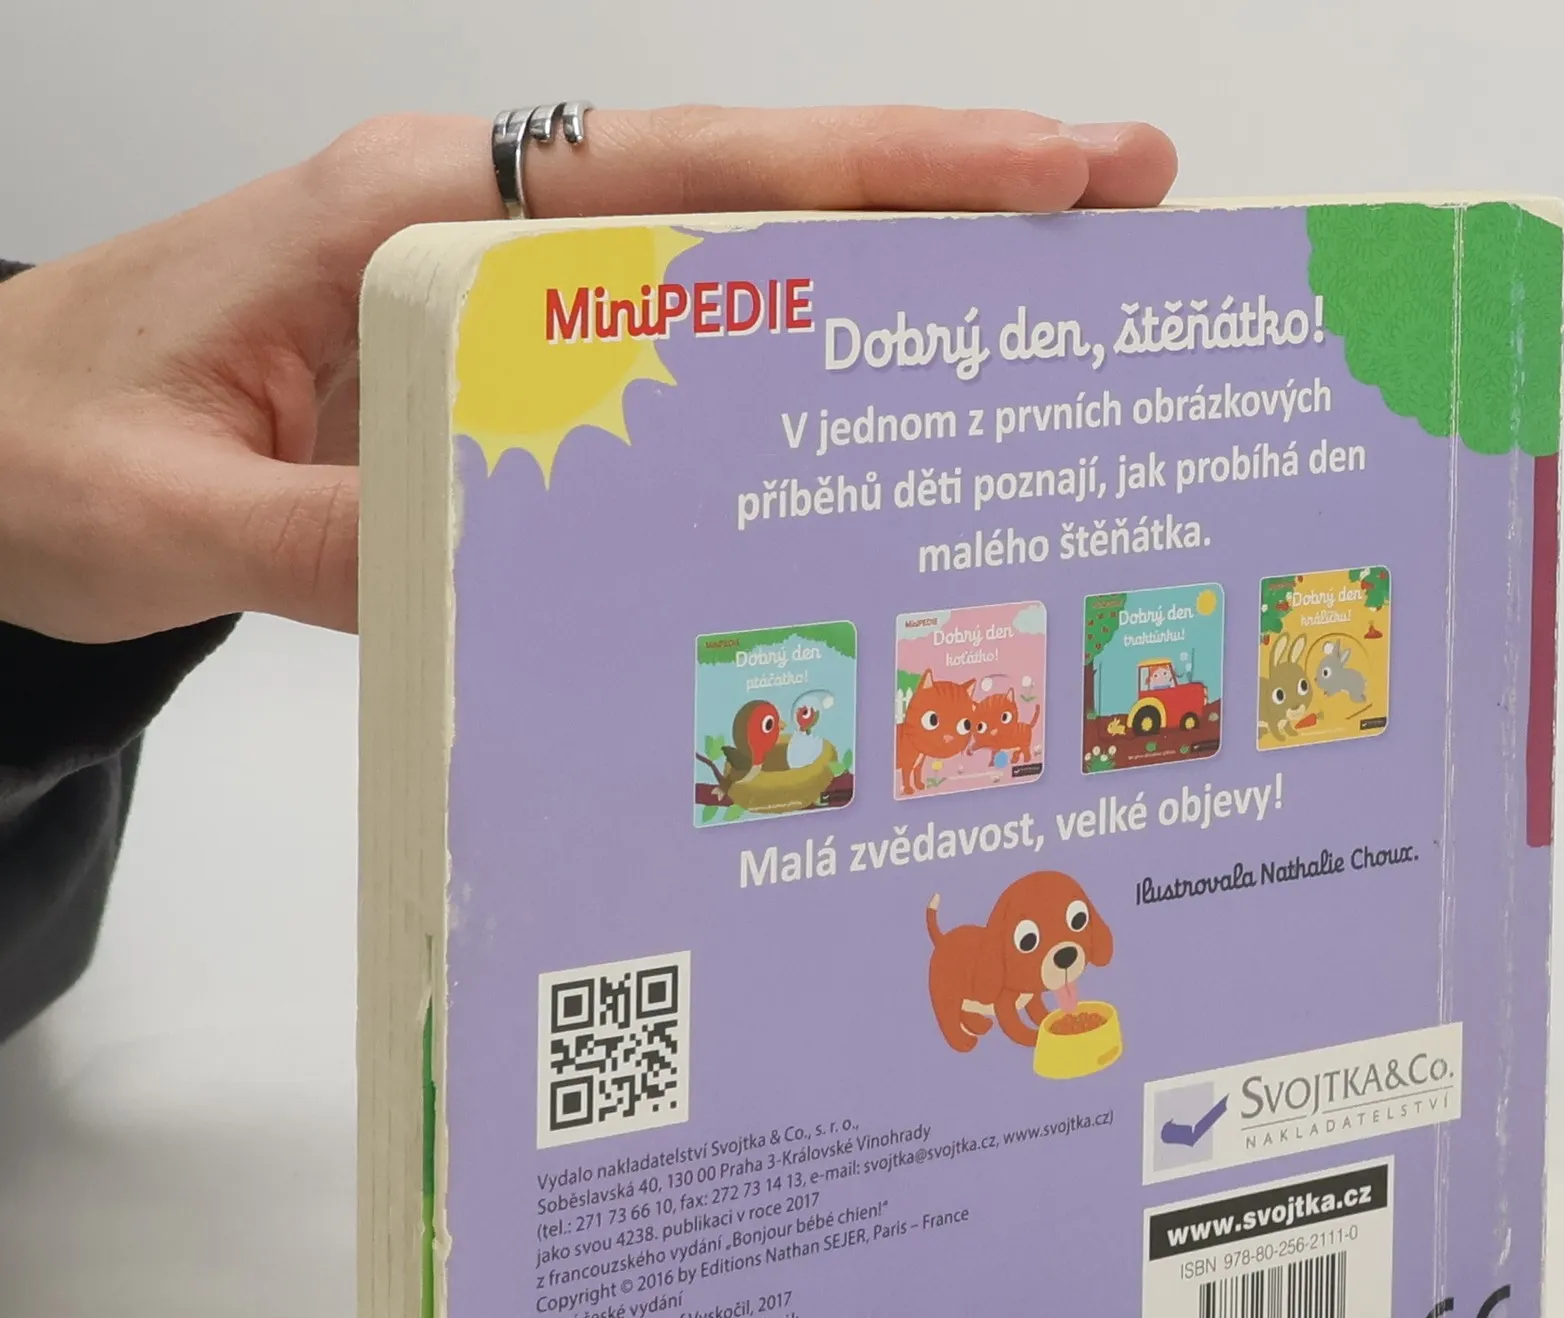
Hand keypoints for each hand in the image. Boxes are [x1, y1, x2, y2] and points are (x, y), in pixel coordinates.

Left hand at [0, 108, 1175, 642]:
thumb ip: (335, 542)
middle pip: (756, 195)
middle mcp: (485, 238)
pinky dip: (791, 366)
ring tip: (1054, 303)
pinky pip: (677, 357)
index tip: (1050, 167)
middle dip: (949, 199)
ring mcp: (502, 298)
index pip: (695, 179)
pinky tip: (871, 406)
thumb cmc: (44, 444)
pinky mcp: (502, 372)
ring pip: (736, 266)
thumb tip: (519, 574)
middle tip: (1125, 209)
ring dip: (894, 277)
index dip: (886, 176)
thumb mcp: (163, 513)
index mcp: (421, 226)